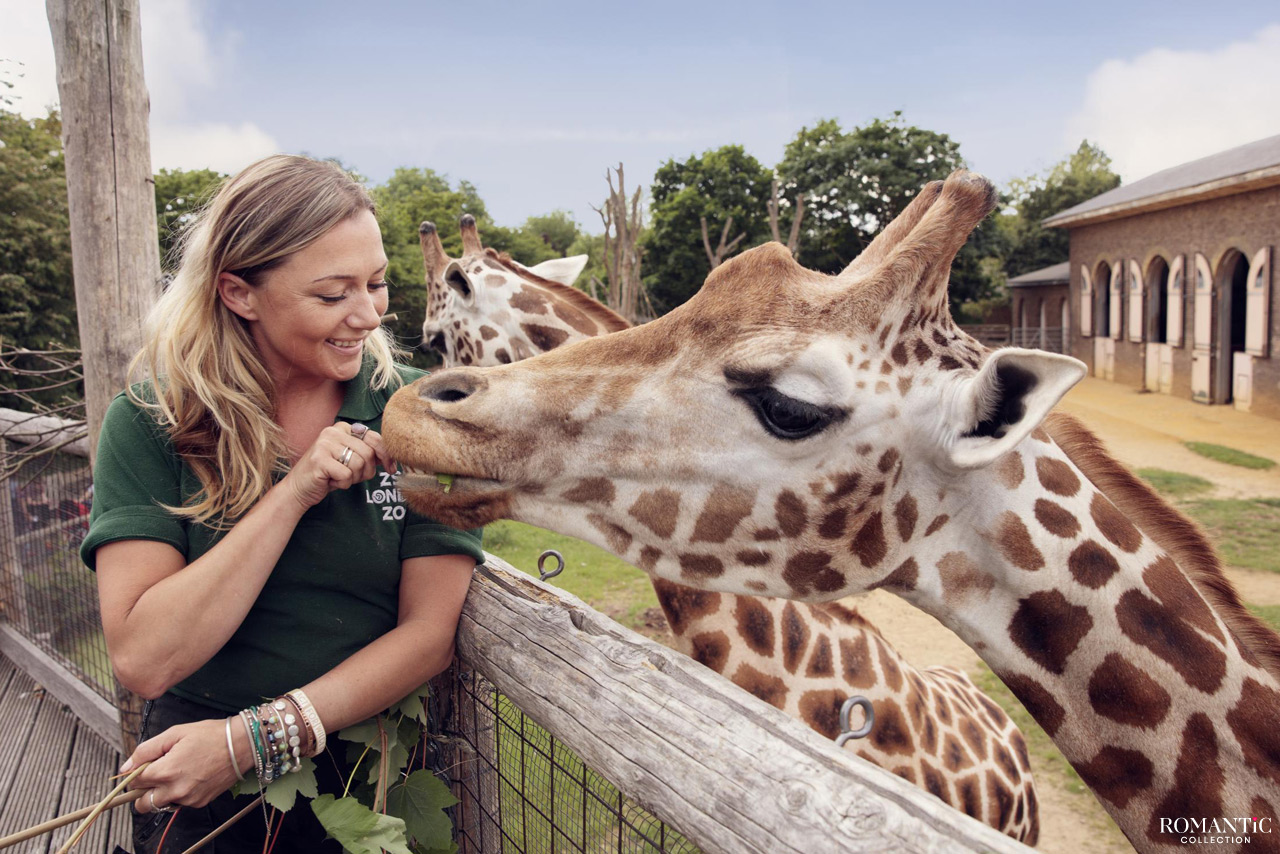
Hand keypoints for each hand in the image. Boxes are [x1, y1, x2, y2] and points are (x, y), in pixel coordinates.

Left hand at [123, 719, 244, 810]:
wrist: (243, 744)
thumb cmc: (211, 735)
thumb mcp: (175, 733)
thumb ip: (146, 750)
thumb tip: (126, 767)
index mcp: (166, 771)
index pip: (134, 782)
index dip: (136, 772)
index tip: (146, 764)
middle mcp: (176, 790)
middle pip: (142, 804)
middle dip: (143, 791)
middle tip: (156, 774)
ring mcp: (188, 799)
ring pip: (161, 805)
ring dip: (161, 793)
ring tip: (177, 773)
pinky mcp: (200, 802)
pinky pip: (179, 803)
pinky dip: (179, 793)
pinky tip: (191, 776)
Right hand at [281, 422, 395, 510]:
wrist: (299, 489)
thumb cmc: (328, 474)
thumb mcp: (351, 460)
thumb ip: (368, 453)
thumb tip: (393, 455)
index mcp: (343, 428)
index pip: (374, 437)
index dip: (386, 455)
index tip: (391, 469)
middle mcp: (333, 432)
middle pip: (368, 453)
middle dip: (366, 471)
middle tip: (353, 477)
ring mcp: (324, 444)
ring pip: (358, 464)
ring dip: (353, 478)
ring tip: (339, 478)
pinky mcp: (319, 459)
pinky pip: (346, 475)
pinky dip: (342, 484)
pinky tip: (330, 481)